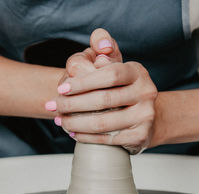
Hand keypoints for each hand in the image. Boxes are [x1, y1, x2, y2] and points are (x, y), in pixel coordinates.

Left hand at [46, 29, 156, 152]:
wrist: (145, 116)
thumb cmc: (122, 89)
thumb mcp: (115, 67)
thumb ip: (104, 52)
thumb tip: (101, 50)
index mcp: (137, 72)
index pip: (109, 74)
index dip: (82, 82)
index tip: (61, 89)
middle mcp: (146, 92)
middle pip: (103, 100)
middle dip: (71, 105)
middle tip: (53, 107)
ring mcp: (145, 116)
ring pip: (103, 123)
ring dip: (75, 123)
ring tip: (60, 121)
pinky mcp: (141, 136)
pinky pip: (107, 139)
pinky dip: (86, 137)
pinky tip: (74, 133)